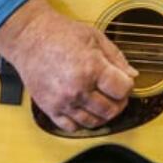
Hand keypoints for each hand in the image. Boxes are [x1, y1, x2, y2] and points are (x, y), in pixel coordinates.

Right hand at [0, 0, 137, 133]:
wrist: (29, 38)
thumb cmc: (61, 34)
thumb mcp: (95, 37)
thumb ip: (116, 58)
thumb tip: (133, 75)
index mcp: (91, 68)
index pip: (122, 90)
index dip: (127, 85)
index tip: (124, 80)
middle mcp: (77, 89)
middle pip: (111, 110)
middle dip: (119, 102)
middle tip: (116, 93)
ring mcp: (63, 102)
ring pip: (93, 122)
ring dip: (102, 114)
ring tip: (102, 101)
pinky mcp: (49, 109)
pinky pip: (72, 127)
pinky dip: (82, 122)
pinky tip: (85, 109)